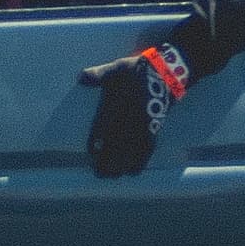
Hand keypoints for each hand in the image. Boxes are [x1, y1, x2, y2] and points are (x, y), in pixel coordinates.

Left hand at [78, 43, 187, 178]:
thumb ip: (98, 75)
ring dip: (120, 166)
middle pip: (113, 149)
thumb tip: (81, 77)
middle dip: (106, 163)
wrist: (164, 74)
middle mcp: (126, 122)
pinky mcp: (153, 130)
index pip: (101, 133)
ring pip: (128, 153)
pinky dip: (139, 163)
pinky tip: (133, 171)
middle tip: (99, 173)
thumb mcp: (115, 69)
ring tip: (113, 176)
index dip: (95, 146)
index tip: (91, 154)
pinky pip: (146, 151)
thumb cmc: (136, 71)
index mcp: (114, 109)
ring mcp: (140, 128)